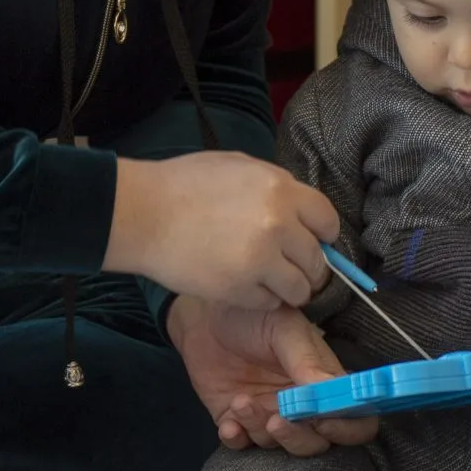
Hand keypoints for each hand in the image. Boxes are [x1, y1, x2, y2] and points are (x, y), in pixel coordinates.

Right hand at [107, 153, 335, 310]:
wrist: (143, 213)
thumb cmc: (184, 185)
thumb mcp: (238, 167)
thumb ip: (276, 188)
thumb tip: (303, 213)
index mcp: (280, 189)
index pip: (328, 221)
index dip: (322, 235)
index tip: (313, 242)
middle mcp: (278, 225)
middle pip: (317, 261)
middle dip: (307, 267)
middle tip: (288, 268)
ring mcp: (260, 260)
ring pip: (299, 289)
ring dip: (287, 288)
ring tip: (265, 280)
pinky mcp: (240, 289)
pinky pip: (269, 303)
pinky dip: (260, 299)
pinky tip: (240, 284)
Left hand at [167, 295, 378, 456]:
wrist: (204, 316)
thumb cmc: (253, 315)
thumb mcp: (284, 329)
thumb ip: (306, 360)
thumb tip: (329, 388)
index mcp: (323, 382)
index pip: (355, 418)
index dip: (348, 428)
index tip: (323, 420)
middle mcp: (301, 406)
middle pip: (318, 443)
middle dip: (299, 438)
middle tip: (277, 419)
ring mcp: (268, 415)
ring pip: (278, 446)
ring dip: (260, 429)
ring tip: (242, 401)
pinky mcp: (236, 421)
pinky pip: (241, 445)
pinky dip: (237, 438)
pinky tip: (229, 423)